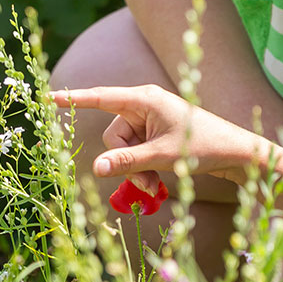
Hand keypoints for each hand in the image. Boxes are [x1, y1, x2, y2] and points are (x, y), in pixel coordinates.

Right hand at [51, 85, 262, 191]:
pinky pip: (136, 149)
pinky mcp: (157, 131)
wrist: (233, 150)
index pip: (102, 97)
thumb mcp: (161, 156)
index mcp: (145, 99)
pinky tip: (156, 181)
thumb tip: (95, 167)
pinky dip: (142, 166)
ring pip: (124, 146)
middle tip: (144, 182)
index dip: (75, 99)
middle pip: (114, 134)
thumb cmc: (202, 145)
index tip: (48, 97)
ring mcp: (151, 119)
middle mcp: (145, 105)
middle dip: (124, 161)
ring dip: (135, 168)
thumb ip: (127, 162)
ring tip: (154, 184)